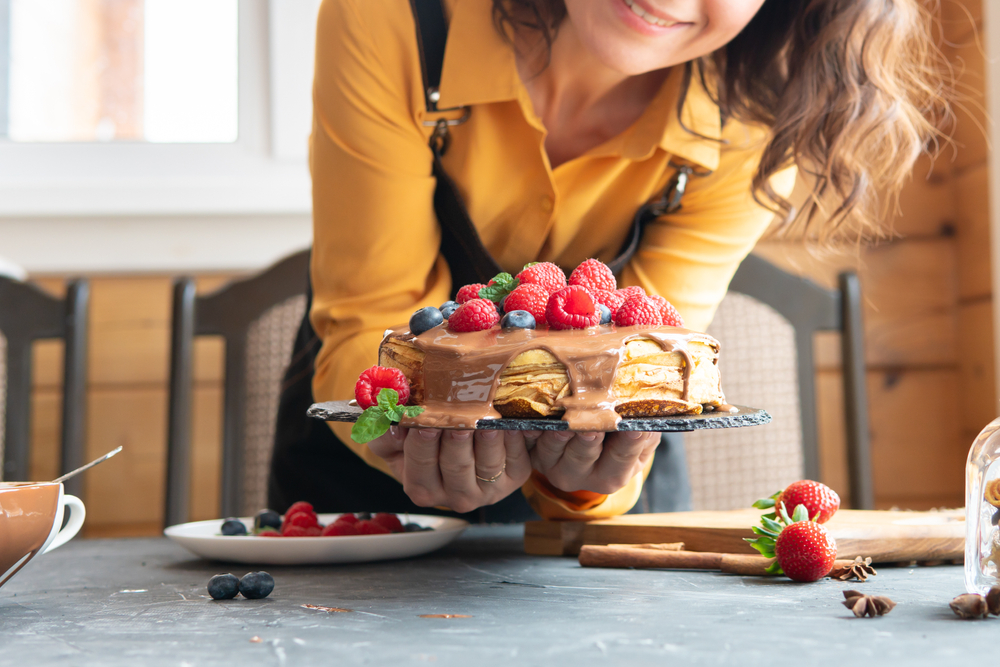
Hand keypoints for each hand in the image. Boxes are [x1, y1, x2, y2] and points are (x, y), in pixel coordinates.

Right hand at [367, 427, 532, 512]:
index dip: (421, 445)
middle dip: (456, 441)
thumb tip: (393, 425)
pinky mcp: (514, 479)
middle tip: (457, 419)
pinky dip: (514, 442)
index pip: (420, 468)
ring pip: (487, 465)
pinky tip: (511, 424)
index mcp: (422, 488)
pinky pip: (517, 462)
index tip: (423, 424)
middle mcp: (455, 496)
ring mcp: (488, 490)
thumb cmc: (424, 441)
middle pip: (456, 467)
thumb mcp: (396, 442)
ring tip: (486, 421)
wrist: (458, 446)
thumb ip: (386, 434)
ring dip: (487, 442)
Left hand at [529, 431, 659, 494]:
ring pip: (555, 450)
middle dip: (588, 440)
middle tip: (594, 425)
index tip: (635, 430)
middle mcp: (582, 476)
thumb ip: (644, 429)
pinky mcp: (533, 453)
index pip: (622, 460)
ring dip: (558, 436)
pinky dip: (531, 431)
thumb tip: (648, 417)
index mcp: (613, 474)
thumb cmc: (619, 434)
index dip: (628, 445)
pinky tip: (532, 422)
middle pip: (584, 457)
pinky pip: (529, 443)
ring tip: (564, 422)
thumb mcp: (638, 436)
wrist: (589, 435)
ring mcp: (554, 465)